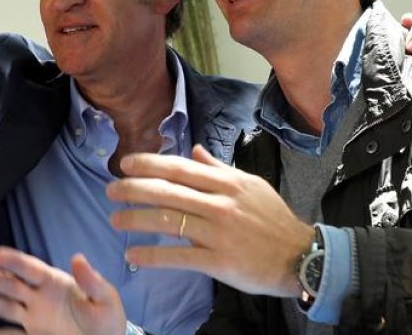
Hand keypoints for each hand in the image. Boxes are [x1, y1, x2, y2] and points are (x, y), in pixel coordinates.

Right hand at [0, 247, 125, 334]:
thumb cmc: (107, 320)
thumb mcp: (106, 300)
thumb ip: (92, 282)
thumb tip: (78, 258)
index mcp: (56, 284)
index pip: (32, 270)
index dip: (16, 262)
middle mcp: (39, 298)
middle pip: (13, 286)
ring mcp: (33, 318)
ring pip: (6, 308)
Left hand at [108, 145, 312, 296]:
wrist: (301, 256)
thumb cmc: (274, 219)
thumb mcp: (251, 185)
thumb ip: (218, 168)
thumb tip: (193, 150)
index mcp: (226, 183)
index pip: (179, 168)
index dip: (149, 164)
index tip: (125, 164)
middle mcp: (220, 204)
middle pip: (167, 191)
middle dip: (133, 189)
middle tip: (110, 190)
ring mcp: (218, 232)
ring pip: (168, 221)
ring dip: (135, 219)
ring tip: (114, 220)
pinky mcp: (219, 261)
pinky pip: (178, 256)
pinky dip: (152, 254)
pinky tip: (133, 254)